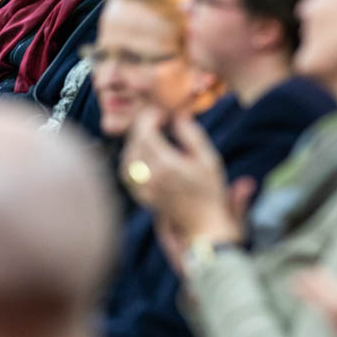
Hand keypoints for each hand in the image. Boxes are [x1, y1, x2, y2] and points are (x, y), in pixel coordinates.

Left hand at [121, 109, 242, 244]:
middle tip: (157, 120)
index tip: (160, 113)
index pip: (145, 133)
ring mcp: (144, 187)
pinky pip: (127, 173)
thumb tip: (178, 117)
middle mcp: (151, 176)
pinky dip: (131, 159)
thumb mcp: (208, 159)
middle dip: (143, 126)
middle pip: (135, 142)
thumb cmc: (209, 190)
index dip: (149, 118)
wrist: (203, 223)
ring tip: (151, 136)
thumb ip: (192, 135)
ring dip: (135, 141)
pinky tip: (143, 155)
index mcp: (167, 165)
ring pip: (127, 157)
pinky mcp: (141, 195)